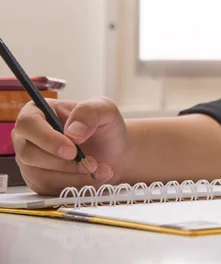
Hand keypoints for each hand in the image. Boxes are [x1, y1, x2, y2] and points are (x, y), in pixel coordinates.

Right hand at [12, 96, 127, 194]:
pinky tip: (94, 179)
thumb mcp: (105, 109)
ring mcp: (30, 161)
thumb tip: (72, 132)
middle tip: (92, 163)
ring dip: (73, 176)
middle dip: (63, 163)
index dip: (47, 139)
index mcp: (39, 111)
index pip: (28, 123)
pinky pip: (48, 189)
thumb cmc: (105, 127)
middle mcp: (28, 137)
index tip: (72, 150)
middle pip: (29, 153)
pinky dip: (74, 186)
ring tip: (100, 170)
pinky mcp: (38, 181)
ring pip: (40, 175)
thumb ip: (90, 112)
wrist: (114, 153)